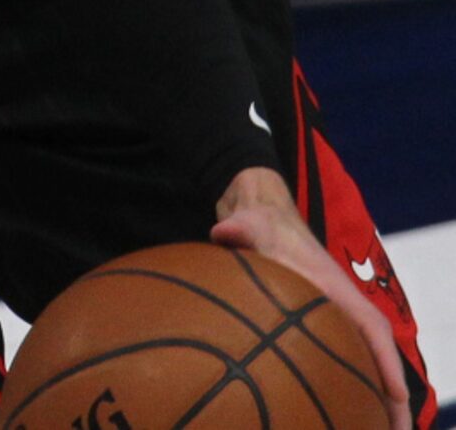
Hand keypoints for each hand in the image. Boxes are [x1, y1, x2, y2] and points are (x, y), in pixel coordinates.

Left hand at [212, 169, 410, 429]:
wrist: (262, 211)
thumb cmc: (262, 223)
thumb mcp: (251, 222)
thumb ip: (239, 227)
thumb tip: (224, 231)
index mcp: (334, 288)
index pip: (370, 326)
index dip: (383, 361)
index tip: (396, 394)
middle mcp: (341, 305)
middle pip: (374, 357)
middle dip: (388, 396)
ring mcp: (334, 316)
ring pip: (361, 363)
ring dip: (373, 398)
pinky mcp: (320, 322)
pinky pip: (342, 360)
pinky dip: (347, 386)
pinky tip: (335, 413)